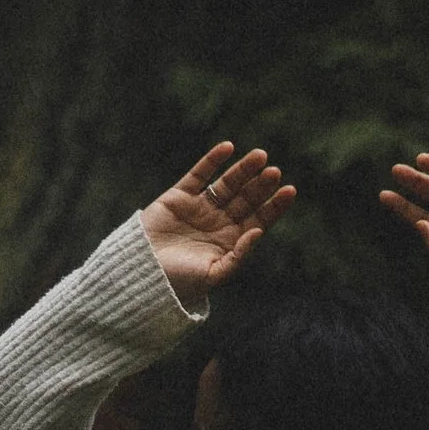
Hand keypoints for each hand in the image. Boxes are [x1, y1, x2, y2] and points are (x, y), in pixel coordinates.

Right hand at [141, 143, 295, 304]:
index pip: (260, 218)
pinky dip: (212, 160)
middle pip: (246, 198)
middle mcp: (219, 222)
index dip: (275, 205)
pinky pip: (199, 174)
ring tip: (260, 156)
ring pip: (227, 184)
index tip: (289, 190)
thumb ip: (238, 256)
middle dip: (261, 185)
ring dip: (243, 170)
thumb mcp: (213, 274)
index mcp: (232, 241)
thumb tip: (259, 232)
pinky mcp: (179, 196)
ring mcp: (200, 207)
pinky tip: (228, 148)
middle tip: (274, 172)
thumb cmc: (178, 281)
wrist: (139, 273)